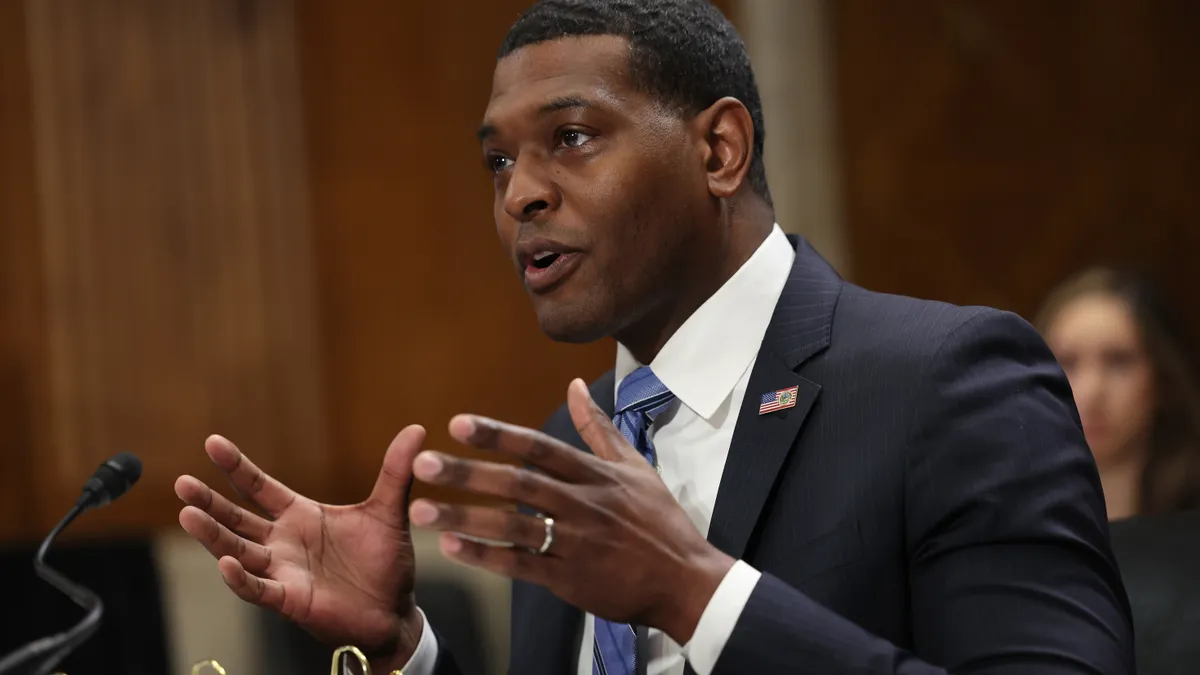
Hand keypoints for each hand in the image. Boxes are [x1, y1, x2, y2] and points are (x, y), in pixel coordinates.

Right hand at [174, 428, 425, 669]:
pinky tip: (224, 562)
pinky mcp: (290, 600)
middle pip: (237, 518)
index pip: (260, 487)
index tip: (213, 442)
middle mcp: (284, 542)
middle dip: (209, 501)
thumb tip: (417, 429)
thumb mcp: (390, 510)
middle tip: (181, 483)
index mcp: (301, 516)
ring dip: (213, 536)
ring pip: (238, 551)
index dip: (237, 467)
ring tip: (187, 515)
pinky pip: (258, 589)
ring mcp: (282, 571)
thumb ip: (396, 471)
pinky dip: (241, 578)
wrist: (396, 611)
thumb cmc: (386, 563)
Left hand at [408, 379, 735, 643]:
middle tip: (423, 464)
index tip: (458, 424)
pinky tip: (453, 550)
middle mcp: (582, 504)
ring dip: (465, 518)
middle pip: (518, 484)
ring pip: (513, 527)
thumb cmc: (659, 521)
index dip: (498, 435)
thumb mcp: (635, 467)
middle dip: (469, 473)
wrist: (685, 580)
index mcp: (595, 475)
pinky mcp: (571, 579)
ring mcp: (575, 542)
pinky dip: (487, 558)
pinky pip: (522, 567)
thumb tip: (574, 385)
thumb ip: (598, 427)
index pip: (540, 447)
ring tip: (421, 512)